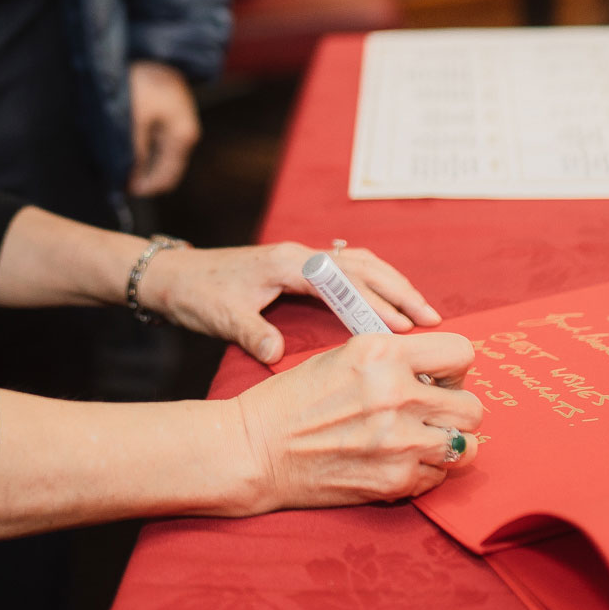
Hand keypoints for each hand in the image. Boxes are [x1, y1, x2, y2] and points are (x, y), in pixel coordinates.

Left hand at [127, 59, 199, 196]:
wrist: (148, 48)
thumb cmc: (142, 82)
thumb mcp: (135, 121)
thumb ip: (135, 153)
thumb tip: (131, 179)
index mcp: (182, 137)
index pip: (166, 178)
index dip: (143, 188)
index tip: (120, 188)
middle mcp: (185, 132)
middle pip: (165, 169)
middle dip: (141, 175)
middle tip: (114, 175)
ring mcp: (178, 123)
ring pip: (159, 155)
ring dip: (140, 161)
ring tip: (117, 158)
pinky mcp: (168, 113)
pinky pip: (156, 140)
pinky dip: (142, 146)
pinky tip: (125, 142)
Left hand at [140, 240, 441, 363]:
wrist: (176, 276)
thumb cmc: (198, 295)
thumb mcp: (221, 317)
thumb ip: (251, 333)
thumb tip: (276, 355)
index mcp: (287, 262)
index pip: (343, 282)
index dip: (374, 304)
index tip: (403, 328)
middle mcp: (301, 254)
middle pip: (363, 265)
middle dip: (399, 290)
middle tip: (432, 319)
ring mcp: (302, 257)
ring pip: (360, 263)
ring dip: (392, 284)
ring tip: (422, 312)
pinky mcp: (300, 266)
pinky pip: (349, 268)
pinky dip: (375, 282)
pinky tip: (389, 301)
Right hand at [232, 332, 483, 509]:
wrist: (256, 449)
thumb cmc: (295, 400)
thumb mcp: (344, 356)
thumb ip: (395, 359)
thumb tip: (441, 373)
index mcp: (381, 353)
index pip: (461, 353)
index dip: (452, 368)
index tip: (438, 379)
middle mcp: (396, 394)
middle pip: (472, 406)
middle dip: (454, 409)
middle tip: (428, 413)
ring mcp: (398, 441)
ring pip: (466, 447)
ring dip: (447, 444)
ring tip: (419, 440)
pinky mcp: (394, 481)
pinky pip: (440, 477)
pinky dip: (424, 472)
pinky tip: (395, 461)